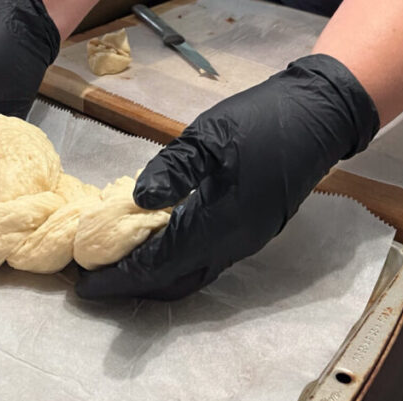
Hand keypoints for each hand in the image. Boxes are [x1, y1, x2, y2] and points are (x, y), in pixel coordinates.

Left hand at [75, 54, 379, 299]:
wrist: (318, 116)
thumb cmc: (262, 120)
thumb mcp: (209, 136)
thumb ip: (172, 169)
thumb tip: (137, 201)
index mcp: (221, 222)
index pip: (159, 264)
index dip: (120, 277)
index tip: (83, 284)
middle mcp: (233, 243)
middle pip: (173, 282)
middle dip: (131, 287)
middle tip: (91, 282)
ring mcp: (244, 241)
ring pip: (190, 276)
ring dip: (152, 277)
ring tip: (115, 268)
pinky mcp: (249, 232)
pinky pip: (204, 262)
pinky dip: (172, 264)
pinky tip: (152, 246)